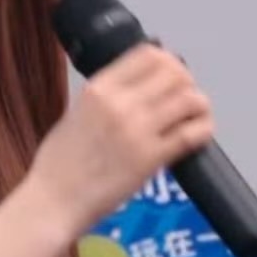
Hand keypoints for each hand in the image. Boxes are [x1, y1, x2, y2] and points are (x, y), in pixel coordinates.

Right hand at [27, 43, 213, 237]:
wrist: (53, 201)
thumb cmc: (59, 163)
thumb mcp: (76, 112)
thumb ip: (105, 98)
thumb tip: (135, 89)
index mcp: (99, 88)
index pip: (148, 54)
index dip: (168, 61)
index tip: (170, 76)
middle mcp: (120, 102)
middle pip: (174, 72)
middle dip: (186, 83)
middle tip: (185, 98)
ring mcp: (137, 130)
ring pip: (188, 99)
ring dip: (198, 106)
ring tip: (195, 116)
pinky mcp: (150, 159)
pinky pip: (191, 134)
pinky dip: (203, 130)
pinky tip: (199, 134)